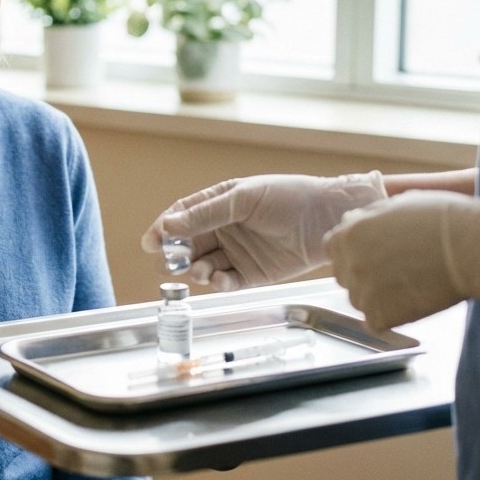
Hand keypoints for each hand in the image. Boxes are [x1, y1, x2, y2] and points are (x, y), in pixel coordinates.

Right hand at [141, 172, 385, 291]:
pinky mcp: (252, 274)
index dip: (165, 229)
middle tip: (171, 262)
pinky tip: (218, 279)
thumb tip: (168, 225)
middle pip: (190, 244)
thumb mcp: (242, 199)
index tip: (151, 242)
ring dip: (197, 270)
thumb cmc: (289, 196)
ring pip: (205, 265)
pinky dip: (218, 283)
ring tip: (200, 271)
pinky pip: (227, 281)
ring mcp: (237, 252)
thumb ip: (205, 214)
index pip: (183, 216)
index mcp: (219, 203)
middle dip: (178, 254)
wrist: (328, 217)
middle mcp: (225, 229)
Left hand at [324, 190, 479, 329]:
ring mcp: (362, 292)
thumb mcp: (396, 204)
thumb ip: (368, 218)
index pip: (334, 248)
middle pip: (345, 274)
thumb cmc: (441, 219)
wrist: (470, 247)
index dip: (352, 251)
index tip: (371, 254)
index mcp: (348, 234)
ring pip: (359, 300)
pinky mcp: (380, 316)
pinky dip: (391, 316)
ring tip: (408, 287)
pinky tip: (412, 302)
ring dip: (377, 296)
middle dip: (364, 273)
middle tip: (396, 271)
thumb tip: (356, 222)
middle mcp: (348, 263)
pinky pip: (376, 321)